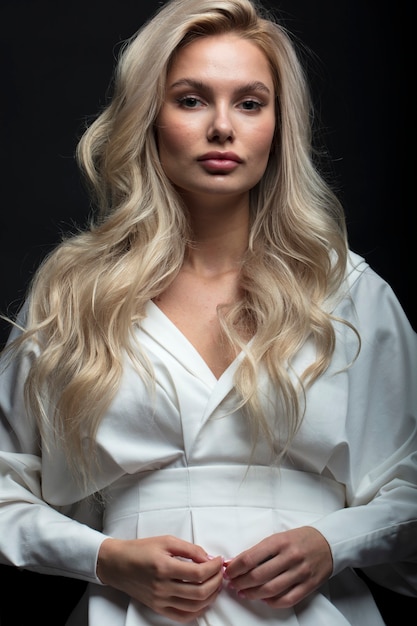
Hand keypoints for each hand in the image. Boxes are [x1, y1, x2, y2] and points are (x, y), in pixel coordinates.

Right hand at [97, 535, 223, 622]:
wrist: (117, 563)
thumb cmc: (140, 549)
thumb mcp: (166, 541)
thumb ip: (189, 549)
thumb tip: (208, 558)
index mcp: (164, 567)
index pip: (198, 573)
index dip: (214, 567)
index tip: (219, 561)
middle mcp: (162, 587)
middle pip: (199, 592)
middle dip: (216, 582)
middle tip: (220, 572)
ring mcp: (160, 600)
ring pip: (194, 606)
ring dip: (210, 596)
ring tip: (215, 584)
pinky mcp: (157, 608)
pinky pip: (182, 616)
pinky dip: (197, 611)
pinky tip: (204, 601)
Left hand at [223, 526, 332, 607]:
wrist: (329, 542)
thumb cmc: (299, 538)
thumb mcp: (279, 536)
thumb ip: (260, 550)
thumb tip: (236, 562)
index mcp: (279, 541)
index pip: (250, 558)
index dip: (235, 567)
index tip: (228, 571)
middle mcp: (289, 557)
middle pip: (258, 576)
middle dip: (240, 582)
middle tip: (232, 584)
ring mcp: (300, 572)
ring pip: (270, 590)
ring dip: (253, 594)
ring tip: (243, 593)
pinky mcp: (308, 585)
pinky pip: (287, 599)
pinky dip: (272, 602)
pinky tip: (264, 599)